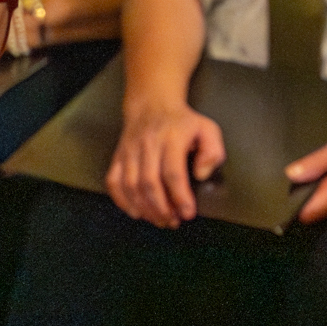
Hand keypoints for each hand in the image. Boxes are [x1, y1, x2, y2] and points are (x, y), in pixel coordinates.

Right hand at [107, 101, 224, 228]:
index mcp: (172, 138)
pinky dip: (122, 201)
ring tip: (159, 220)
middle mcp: (148, 144)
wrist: (151, 104)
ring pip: (131, 185)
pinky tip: (136, 211)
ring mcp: (130, 151)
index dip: (180, 197)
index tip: (188, 213)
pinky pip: (113, 181)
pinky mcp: (118, 156)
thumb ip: (212, 152)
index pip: (173, 173)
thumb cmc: (182, 122)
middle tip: (173, 221)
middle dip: (161, 208)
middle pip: (149, 183)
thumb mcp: (207, 129)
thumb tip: (200, 174)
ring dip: (144, 208)